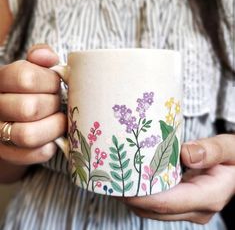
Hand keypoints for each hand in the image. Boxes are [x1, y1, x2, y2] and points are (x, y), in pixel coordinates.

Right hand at [0, 44, 66, 164]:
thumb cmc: (31, 91)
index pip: (26, 78)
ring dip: (53, 127)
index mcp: (1, 81)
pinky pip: (35, 154)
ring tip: (59, 121)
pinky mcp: (9, 153)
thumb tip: (46, 56)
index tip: (57, 84)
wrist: (16, 119)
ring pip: (28, 135)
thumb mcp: (33, 69)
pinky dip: (50, 146)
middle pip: (29, 108)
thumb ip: (40, 59)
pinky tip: (53, 137)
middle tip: (58, 103)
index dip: (51, 81)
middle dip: (53, 105)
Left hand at [120, 134, 234, 223]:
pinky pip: (157, 203)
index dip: (139, 196)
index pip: (166, 203)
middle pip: (154, 209)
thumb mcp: (230, 148)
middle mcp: (196, 209)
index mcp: (208, 197)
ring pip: (152, 210)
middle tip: (110, 177)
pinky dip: (141, 194)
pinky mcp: (182, 203)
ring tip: (116, 177)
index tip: (118, 182)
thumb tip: (187, 154)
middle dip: (129, 197)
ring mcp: (188, 208)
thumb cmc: (234, 157)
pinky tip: (131, 178)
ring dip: (133, 196)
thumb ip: (213, 150)